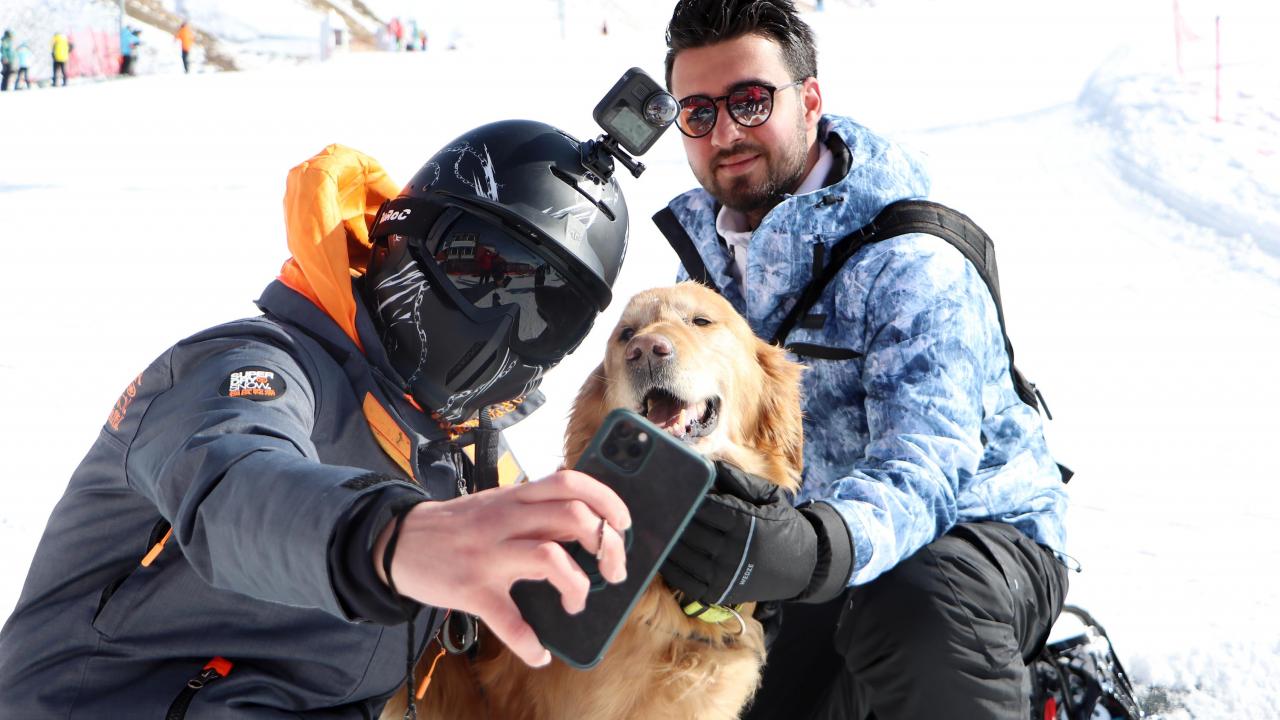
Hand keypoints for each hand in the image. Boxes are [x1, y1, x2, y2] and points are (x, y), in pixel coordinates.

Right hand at [371, 470, 630, 666]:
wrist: (399, 541)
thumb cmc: (458, 526)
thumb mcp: (497, 505)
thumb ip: (535, 510)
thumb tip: (586, 525)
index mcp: (515, 497)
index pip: (570, 482)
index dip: (606, 499)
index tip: (621, 522)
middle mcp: (506, 520)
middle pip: (573, 517)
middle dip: (607, 546)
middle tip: (613, 570)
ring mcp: (489, 554)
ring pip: (551, 558)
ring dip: (578, 585)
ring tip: (577, 602)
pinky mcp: (471, 589)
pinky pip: (508, 620)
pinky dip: (529, 642)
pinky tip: (538, 652)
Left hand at [660, 462, 853, 605]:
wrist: (803, 568)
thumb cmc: (783, 526)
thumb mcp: (770, 497)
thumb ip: (740, 481)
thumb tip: (708, 465)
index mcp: (747, 523)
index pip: (704, 506)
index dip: (688, 496)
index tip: (675, 487)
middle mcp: (734, 551)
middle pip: (690, 529)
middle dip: (673, 515)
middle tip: (656, 503)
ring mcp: (725, 575)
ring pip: (683, 554)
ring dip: (666, 539)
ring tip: (654, 524)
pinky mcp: (719, 593)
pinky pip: (684, 580)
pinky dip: (670, 566)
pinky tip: (663, 552)